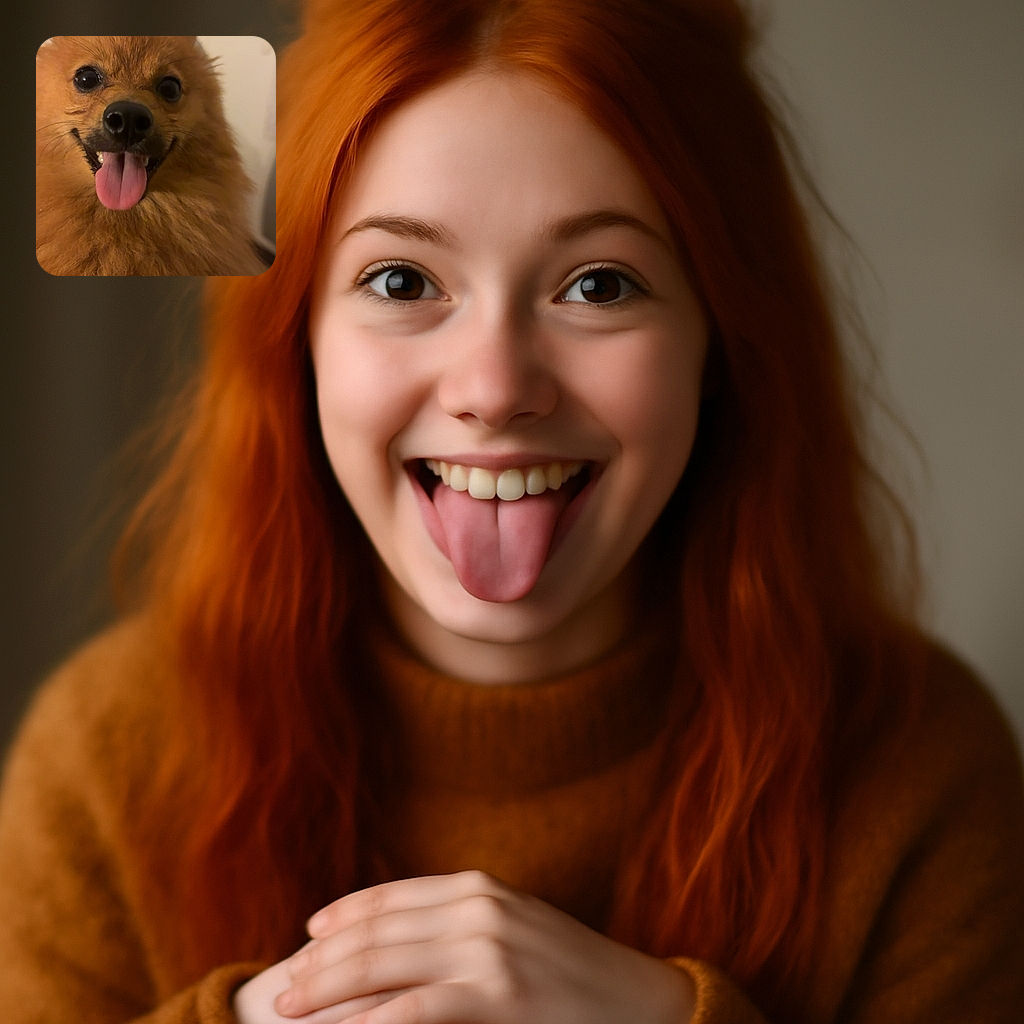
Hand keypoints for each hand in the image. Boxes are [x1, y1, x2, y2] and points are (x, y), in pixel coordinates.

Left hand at [269, 870, 694, 1023]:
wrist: (643, 1002)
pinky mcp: (499, 994)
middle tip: (282, 989)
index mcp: (479, 887)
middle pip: (377, 930)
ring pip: (384, 965)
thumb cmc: (573, 973)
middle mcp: (478, 907)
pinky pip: (416, 1010)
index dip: (344, 915)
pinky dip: (370, 1022)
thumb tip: (401, 940)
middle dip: (322, 962)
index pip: (391, 896)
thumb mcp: (515, 930)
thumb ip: (463, 924)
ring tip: (291, 1011)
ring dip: (329, 991)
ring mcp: (488, 948)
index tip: (308, 937)